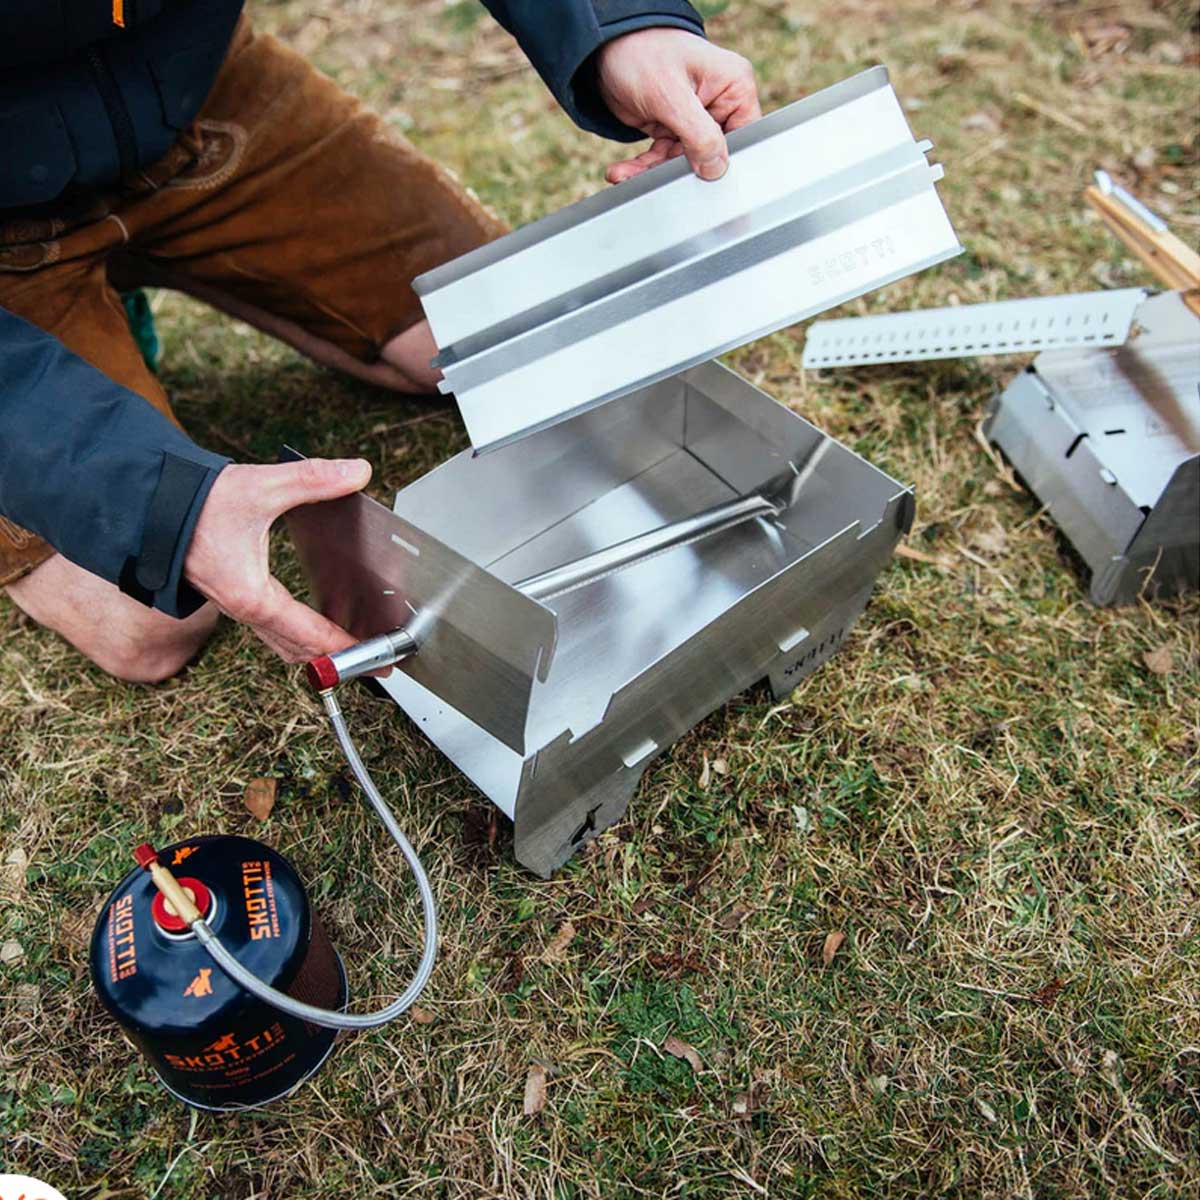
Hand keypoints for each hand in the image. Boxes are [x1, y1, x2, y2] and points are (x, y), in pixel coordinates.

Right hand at [184, 458, 369, 662]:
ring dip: (317, 650)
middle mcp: (242, 608)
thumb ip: (313, 480)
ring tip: (353, 650)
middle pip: (299, 649)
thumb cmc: (193, 502)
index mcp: (251, 595)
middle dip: (340, 658)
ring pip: (283, 643)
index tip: (376, 657)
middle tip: (376, 664)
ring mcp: (235, 605)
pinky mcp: (232, 595)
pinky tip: (315, 625)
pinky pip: (270, 628)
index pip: (310, 634)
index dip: (347, 646)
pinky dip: (297, 635)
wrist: (145, 503)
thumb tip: (356, 472)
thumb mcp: (260, 486)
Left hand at [596, 28, 760, 183]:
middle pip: (712, 155)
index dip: (725, 163)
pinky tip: (622, 172)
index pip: (743, 137)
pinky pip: (663, 158)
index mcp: (734, 87)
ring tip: (622, 175)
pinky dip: (643, 167)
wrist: (606, 47)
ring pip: (683, 162)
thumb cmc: (642, 52)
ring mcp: (695, 119)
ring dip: (652, 172)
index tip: (700, 180)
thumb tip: (716, 169)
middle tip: (654, 181)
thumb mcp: (670, 95)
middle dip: (679, 171)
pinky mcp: (672, 129)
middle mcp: (718, 104)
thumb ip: (698, 135)